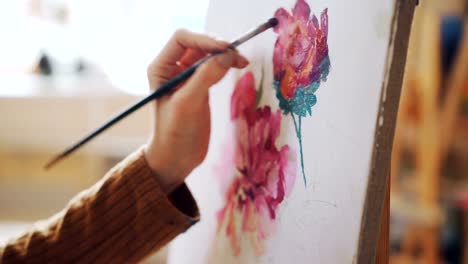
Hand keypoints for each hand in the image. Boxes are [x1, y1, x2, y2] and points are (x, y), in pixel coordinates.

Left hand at [144, 29, 248, 192]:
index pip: (182, 38)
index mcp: (161, 67)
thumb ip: (206, 77)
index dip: (204, 39)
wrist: (176, 158)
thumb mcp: (188, 104)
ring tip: (242, 61)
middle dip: (217, 46)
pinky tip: (238, 66)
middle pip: (198, 44)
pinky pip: (214, 67)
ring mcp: (187, 77)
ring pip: (208, 54)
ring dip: (225, 54)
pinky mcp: (200, 86)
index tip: (226, 48)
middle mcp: (172, 68)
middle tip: (237, 55)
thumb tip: (228, 55)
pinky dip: (226, 64)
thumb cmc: (174, 133)